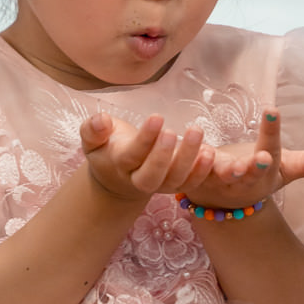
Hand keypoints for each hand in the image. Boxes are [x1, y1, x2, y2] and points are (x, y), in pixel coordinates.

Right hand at [80, 110, 212, 203]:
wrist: (117, 177)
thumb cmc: (108, 148)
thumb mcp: (93, 138)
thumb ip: (93, 129)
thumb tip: (101, 120)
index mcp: (119, 165)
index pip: (132, 154)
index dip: (145, 138)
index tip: (157, 117)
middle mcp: (139, 180)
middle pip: (152, 175)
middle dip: (164, 156)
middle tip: (173, 131)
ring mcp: (160, 185)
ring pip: (175, 179)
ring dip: (189, 159)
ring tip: (197, 132)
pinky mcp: (176, 185)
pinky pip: (191, 183)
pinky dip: (202, 170)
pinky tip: (210, 151)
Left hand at [180, 108, 303, 214]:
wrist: (226, 202)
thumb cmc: (259, 175)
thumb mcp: (284, 169)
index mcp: (267, 173)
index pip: (272, 150)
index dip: (272, 132)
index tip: (272, 110)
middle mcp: (245, 180)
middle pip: (251, 174)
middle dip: (255, 167)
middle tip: (260, 158)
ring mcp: (221, 182)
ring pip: (222, 176)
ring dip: (222, 169)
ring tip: (220, 157)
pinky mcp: (198, 180)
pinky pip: (194, 171)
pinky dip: (190, 160)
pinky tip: (185, 144)